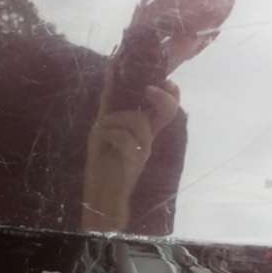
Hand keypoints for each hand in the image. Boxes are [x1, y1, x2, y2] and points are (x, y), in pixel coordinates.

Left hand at [82, 72, 179, 231]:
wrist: (100, 194)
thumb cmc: (102, 162)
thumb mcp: (104, 129)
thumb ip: (110, 107)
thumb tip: (110, 78)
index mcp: (144, 130)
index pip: (166, 109)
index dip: (171, 94)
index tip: (166, 81)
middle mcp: (148, 138)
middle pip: (167, 110)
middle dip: (162, 96)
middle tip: (149, 89)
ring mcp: (144, 149)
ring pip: (137, 120)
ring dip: (115, 119)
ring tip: (102, 129)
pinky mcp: (136, 160)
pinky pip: (124, 137)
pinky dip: (109, 133)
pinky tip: (102, 139)